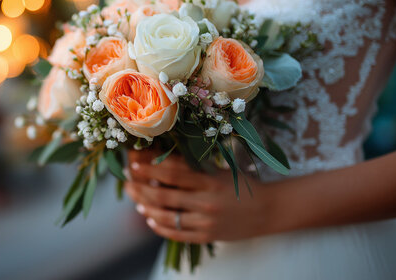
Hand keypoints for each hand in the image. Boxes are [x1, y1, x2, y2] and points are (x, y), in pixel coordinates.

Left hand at [124, 150, 273, 242]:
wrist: (268, 211)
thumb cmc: (241, 186)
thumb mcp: (219, 170)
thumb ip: (193, 167)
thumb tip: (160, 159)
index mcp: (210, 180)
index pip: (172, 173)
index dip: (150, 168)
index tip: (134, 163)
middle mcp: (206, 201)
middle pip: (163, 196)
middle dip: (140, 188)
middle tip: (127, 182)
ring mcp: (206, 221)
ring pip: (166, 216)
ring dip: (146, 208)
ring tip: (136, 201)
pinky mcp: (206, 236)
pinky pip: (176, 234)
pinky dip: (159, 227)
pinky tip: (149, 219)